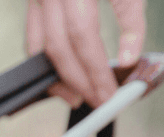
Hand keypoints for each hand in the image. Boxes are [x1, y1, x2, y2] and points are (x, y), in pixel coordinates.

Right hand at [25, 0, 145, 107]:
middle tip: (97, 101)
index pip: (83, 36)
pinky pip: (33, 39)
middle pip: (59, 48)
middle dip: (78, 81)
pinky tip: (61, 76)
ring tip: (76, 96)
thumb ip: (131, 20)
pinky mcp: (33, 2)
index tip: (109, 93)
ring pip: (39, 49)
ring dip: (56, 78)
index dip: (95, 70)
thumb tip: (128, 61)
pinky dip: (44, 62)